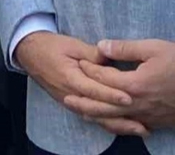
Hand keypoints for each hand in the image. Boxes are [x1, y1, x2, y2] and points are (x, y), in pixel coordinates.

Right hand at [14, 31, 146, 136]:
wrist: (30, 53)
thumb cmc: (51, 46)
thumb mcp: (72, 44)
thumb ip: (92, 53)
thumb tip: (111, 58)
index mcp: (69, 77)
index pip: (93, 89)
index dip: (111, 94)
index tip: (129, 98)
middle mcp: (70, 94)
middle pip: (97, 110)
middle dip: (120, 118)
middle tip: (143, 124)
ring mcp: (70, 101)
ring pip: (96, 118)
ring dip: (118, 125)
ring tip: (140, 130)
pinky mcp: (73, 104)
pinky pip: (92, 117)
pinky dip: (109, 123)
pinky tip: (124, 127)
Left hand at [67, 39, 174, 132]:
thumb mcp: (153, 48)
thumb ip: (124, 49)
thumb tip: (101, 46)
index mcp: (133, 84)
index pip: (102, 79)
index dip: (89, 69)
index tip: (79, 62)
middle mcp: (138, 104)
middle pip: (103, 106)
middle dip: (83, 101)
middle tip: (66, 97)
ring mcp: (148, 116)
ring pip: (116, 120)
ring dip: (97, 116)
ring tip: (82, 112)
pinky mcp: (159, 122)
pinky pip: (132, 126)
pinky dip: (118, 124)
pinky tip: (112, 122)